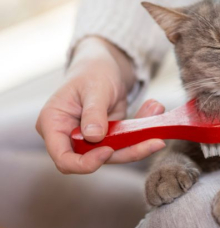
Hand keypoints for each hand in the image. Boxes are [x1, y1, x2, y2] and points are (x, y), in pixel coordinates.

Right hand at [36, 36, 165, 173]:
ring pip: (115, 154)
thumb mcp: (94, 87)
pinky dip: (143, 131)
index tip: (108, 150)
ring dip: (141, 141)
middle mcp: (69, 136)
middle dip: (127, 152)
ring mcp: (90, 140)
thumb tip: (94, 137)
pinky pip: (126, 142)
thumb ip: (93, 112)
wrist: (104, 65)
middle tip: (155, 141)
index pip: (63, 158)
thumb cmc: (92, 71)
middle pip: (95, 159)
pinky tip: (155, 110)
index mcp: (54, 124)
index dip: (85, 163)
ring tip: (157, 113)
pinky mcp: (108, 138)